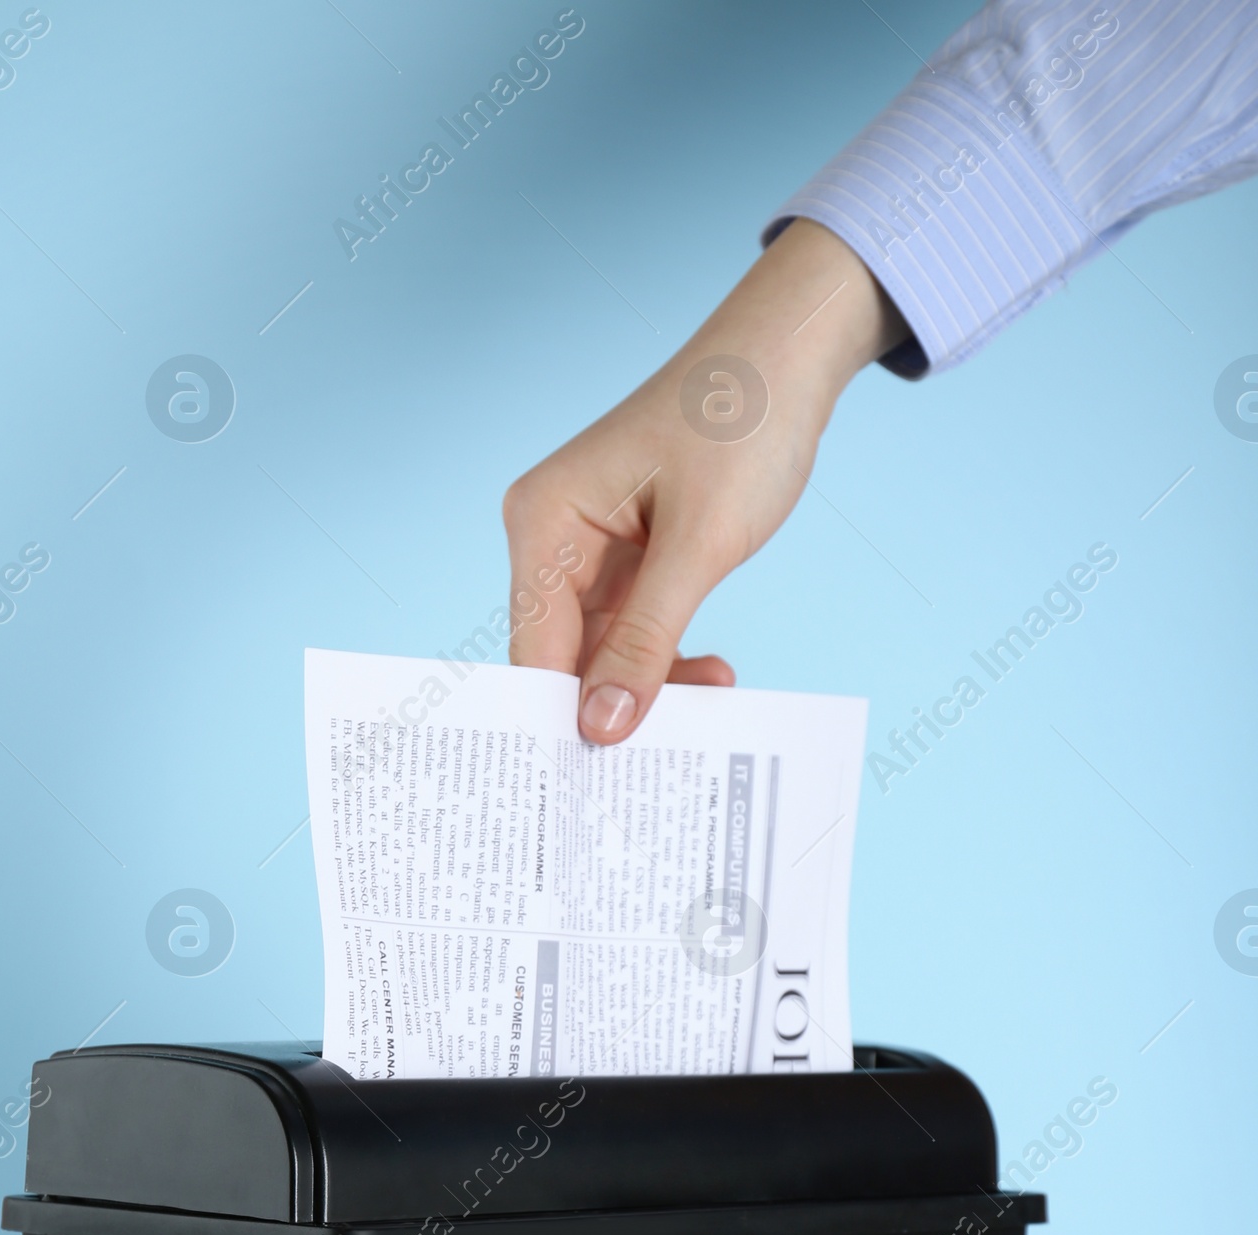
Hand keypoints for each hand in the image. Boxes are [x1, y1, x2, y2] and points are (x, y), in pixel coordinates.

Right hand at [503, 219, 906, 741]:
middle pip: (562, 660)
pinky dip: (668, 661)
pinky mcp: (627, 561)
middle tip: (664, 762)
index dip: (559, 720)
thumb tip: (601, 728)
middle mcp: (551, 538)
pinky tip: (712, 674)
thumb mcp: (699, 545)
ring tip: (711, 705)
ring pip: (602, 656)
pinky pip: (632, 635)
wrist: (790, 356)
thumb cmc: (741, 422)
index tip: (591, 788)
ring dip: (653, 688)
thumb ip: (646, 641)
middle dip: (610, 709)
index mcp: (543, 522)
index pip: (534, 651)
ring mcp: (588, 552)